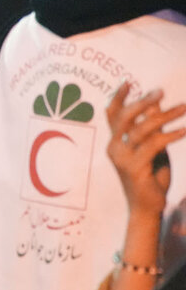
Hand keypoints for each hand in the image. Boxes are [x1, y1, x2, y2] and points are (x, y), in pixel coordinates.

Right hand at [106, 81, 185, 218]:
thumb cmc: (151, 177)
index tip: (127, 81)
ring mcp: (122, 158)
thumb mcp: (153, 148)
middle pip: (124, 117)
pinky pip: (154, 144)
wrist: (147, 208)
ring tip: (185, 107)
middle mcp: (114, 148)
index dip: (117, 97)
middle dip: (143, 101)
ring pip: (142, 128)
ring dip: (166, 115)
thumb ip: (151, 128)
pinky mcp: (134, 167)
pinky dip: (171, 134)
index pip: (112, 115)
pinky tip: (184, 129)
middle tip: (160, 91)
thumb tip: (156, 105)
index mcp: (115, 143)